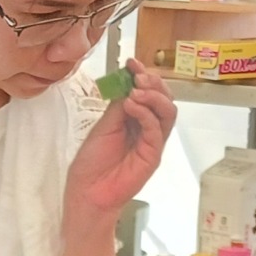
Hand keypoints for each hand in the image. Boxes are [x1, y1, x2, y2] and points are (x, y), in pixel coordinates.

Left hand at [62, 57, 175, 222]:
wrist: (87, 193)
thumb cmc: (92, 163)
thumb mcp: (104, 126)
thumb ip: (118, 105)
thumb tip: (128, 81)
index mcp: (135, 119)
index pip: (149, 92)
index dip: (142, 75)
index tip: (131, 62)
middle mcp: (147, 129)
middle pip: (164, 99)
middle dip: (153, 82)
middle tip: (137, 75)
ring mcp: (152, 142)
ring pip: (167, 112)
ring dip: (154, 95)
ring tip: (136, 89)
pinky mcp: (153, 156)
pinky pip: (156, 129)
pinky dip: (146, 113)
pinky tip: (132, 105)